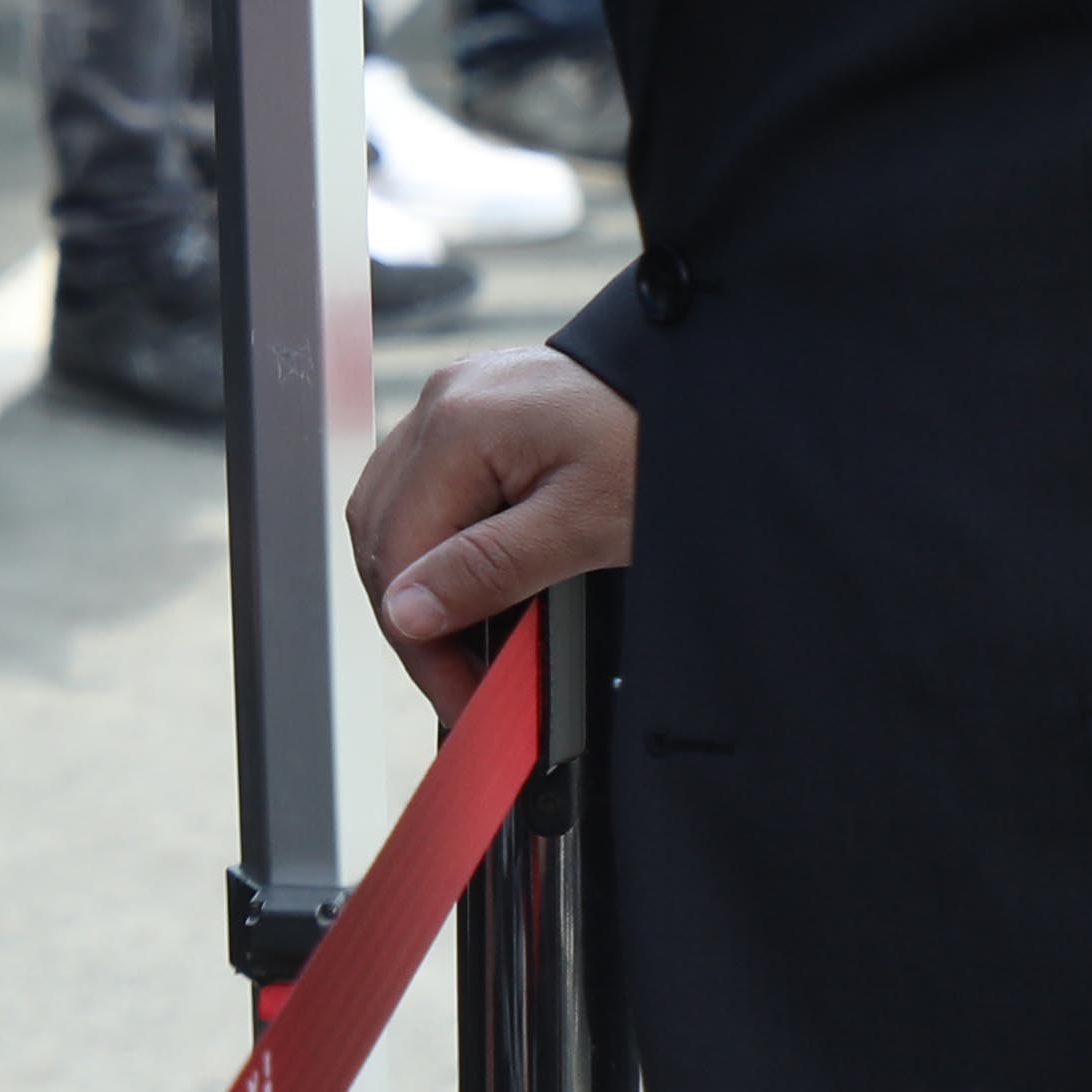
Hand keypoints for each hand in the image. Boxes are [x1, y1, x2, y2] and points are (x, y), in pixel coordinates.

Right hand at [344, 346, 637, 707]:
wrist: (709, 394)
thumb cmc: (659, 443)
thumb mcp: (584, 523)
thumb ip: (489, 569)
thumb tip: (404, 615)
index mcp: (458, 426)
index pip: (397, 551)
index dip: (420, 638)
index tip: (460, 697)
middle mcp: (440, 404)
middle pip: (382, 531)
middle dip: (415, 616)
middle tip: (464, 679)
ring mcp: (453, 402)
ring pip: (392, 510)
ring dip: (420, 579)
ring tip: (468, 635)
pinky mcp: (474, 411)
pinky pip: (425, 485)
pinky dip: (438, 540)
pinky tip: (472, 576)